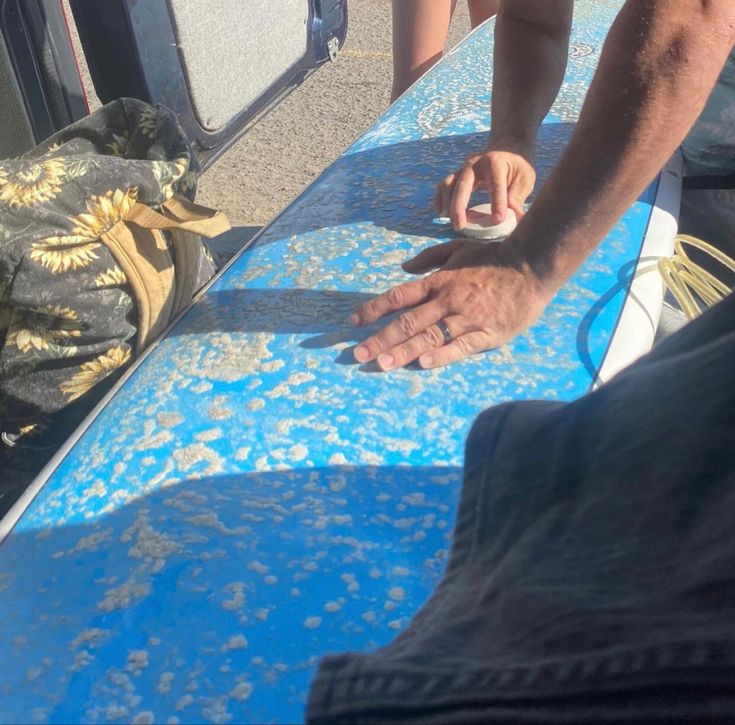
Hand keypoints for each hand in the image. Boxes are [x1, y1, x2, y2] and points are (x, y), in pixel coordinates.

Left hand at [350, 238, 553, 370]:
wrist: (533, 265)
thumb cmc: (493, 257)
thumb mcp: (458, 249)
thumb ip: (429, 258)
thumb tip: (403, 268)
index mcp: (439, 281)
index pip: (399, 296)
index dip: (374, 309)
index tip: (353, 321)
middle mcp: (447, 300)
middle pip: (408, 322)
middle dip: (380, 339)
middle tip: (357, 355)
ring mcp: (467, 318)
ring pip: (430, 336)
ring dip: (403, 351)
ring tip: (382, 364)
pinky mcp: (487, 334)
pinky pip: (460, 346)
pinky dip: (441, 355)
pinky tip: (423, 364)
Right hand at [435, 149, 535, 230]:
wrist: (506, 148)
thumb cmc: (517, 166)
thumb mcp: (524, 179)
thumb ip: (517, 198)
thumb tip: (516, 220)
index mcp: (495, 163)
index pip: (495, 186)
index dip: (497, 203)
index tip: (498, 220)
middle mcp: (475, 163)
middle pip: (462, 185)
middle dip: (459, 207)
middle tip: (460, 227)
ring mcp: (463, 168)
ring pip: (449, 184)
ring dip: (448, 204)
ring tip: (454, 222)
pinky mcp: (457, 174)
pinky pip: (444, 185)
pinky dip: (440, 199)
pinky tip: (440, 212)